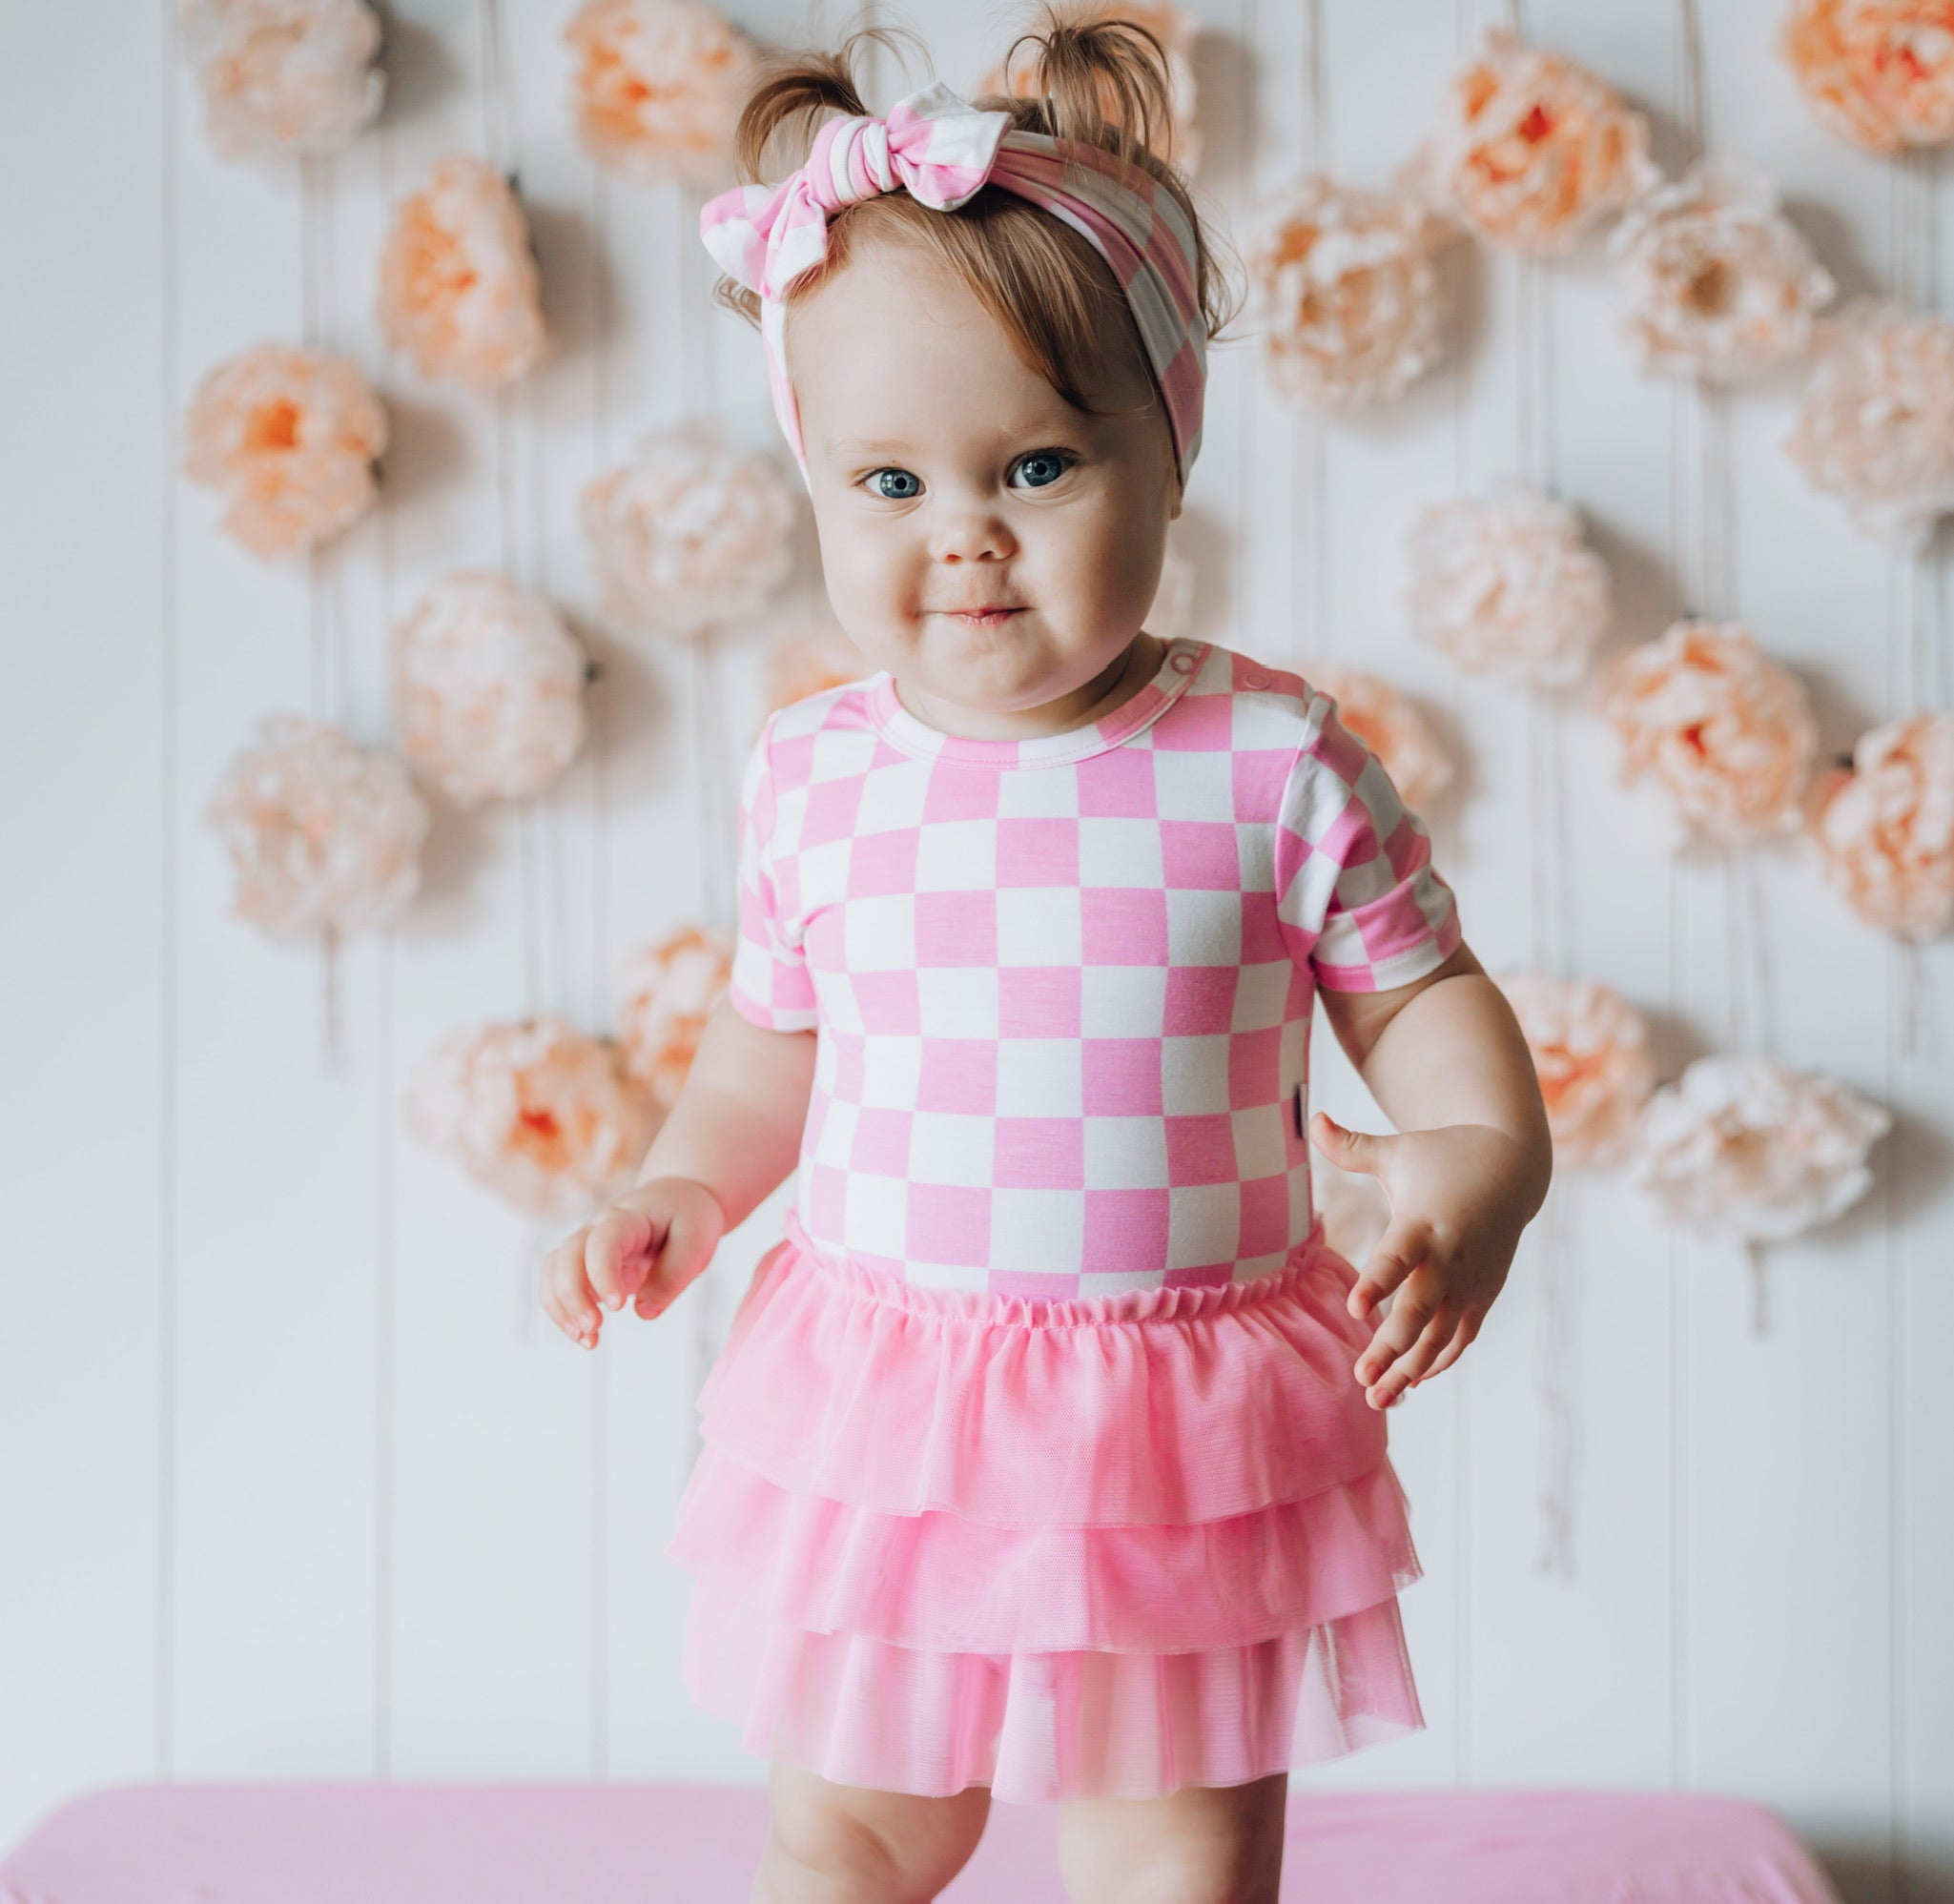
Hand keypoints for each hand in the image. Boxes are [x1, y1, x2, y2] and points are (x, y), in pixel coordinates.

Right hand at [539, 1175, 726, 1350]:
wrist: (675, 1198)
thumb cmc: (687, 1218)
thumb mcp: (697, 1242)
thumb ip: (672, 1276)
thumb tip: (643, 1313)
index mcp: (628, 1217)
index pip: (602, 1241)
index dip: (603, 1274)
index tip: (618, 1307)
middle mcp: (597, 1227)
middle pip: (567, 1256)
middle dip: (572, 1296)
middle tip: (594, 1329)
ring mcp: (586, 1244)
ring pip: (554, 1271)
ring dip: (561, 1308)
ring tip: (589, 1342)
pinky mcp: (583, 1264)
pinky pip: (557, 1285)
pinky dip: (563, 1313)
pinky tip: (587, 1338)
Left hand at [1309, 1111, 1534, 1410]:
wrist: (1510, 1170)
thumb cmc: (1441, 1158)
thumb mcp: (1398, 1150)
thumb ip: (1352, 1145)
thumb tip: (1310, 1118)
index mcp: (1423, 1221)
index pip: (1397, 1257)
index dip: (1378, 1284)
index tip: (1354, 1310)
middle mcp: (1450, 1257)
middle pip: (1419, 1309)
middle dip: (1392, 1346)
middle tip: (1361, 1376)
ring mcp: (1470, 1281)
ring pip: (1441, 1335)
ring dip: (1410, 1368)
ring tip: (1377, 1397)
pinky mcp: (1482, 1295)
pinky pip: (1460, 1338)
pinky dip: (1437, 1361)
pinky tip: (1410, 1383)